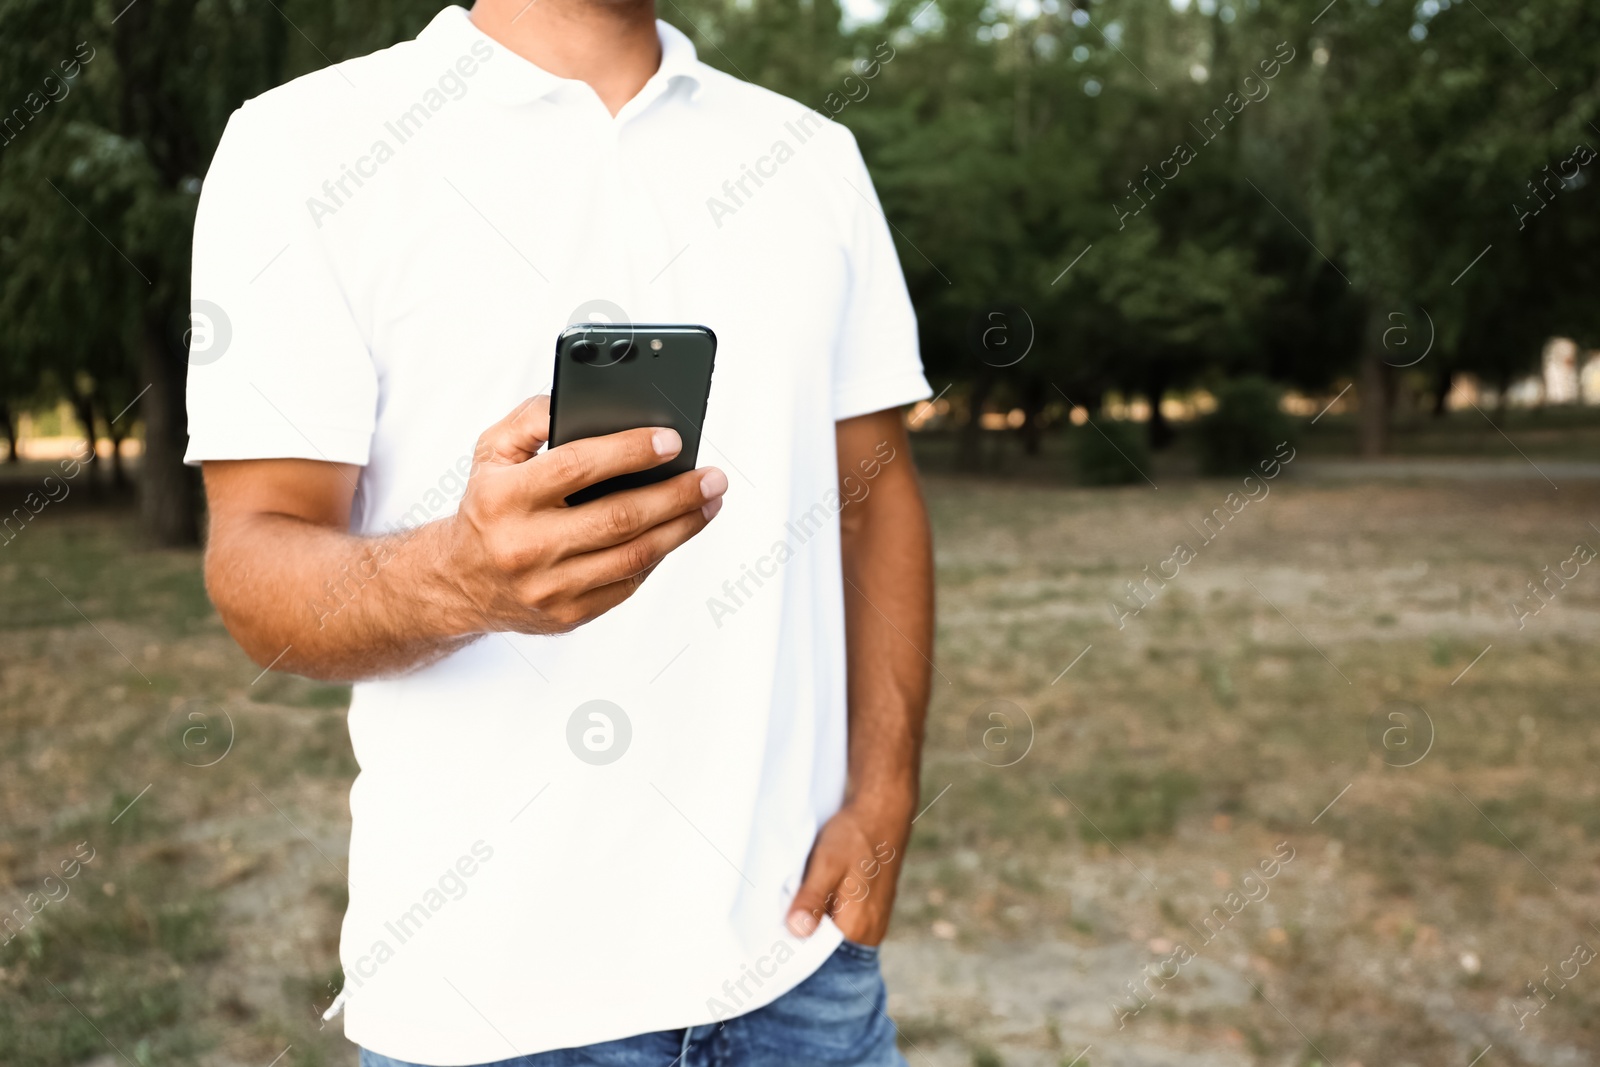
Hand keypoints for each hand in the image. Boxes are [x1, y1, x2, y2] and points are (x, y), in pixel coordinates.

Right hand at [444, 395, 726, 634]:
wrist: (459, 581)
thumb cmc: (488, 505)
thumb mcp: (492, 452)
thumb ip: (532, 417)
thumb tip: (582, 400)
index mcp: (505, 497)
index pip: (578, 467)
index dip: (630, 452)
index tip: (673, 440)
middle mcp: (525, 546)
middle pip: (618, 517)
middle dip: (675, 494)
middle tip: (712, 476)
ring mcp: (548, 587)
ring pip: (633, 556)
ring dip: (681, 527)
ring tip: (709, 502)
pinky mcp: (568, 615)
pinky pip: (627, 583)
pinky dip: (658, 554)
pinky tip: (677, 531)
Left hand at [786, 803, 907, 946]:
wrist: (882, 811)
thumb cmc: (855, 835)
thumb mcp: (827, 863)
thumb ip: (812, 899)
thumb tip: (795, 932)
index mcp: (858, 928)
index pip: (818, 957)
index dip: (792, 949)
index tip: (768, 937)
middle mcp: (868, 933)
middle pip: (825, 949)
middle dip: (800, 938)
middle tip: (774, 918)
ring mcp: (870, 922)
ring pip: (831, 935)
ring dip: (811, 924)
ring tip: (789, 906)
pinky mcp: (867, 910)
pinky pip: (839, 923)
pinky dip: (822, 914)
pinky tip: (808, 898)